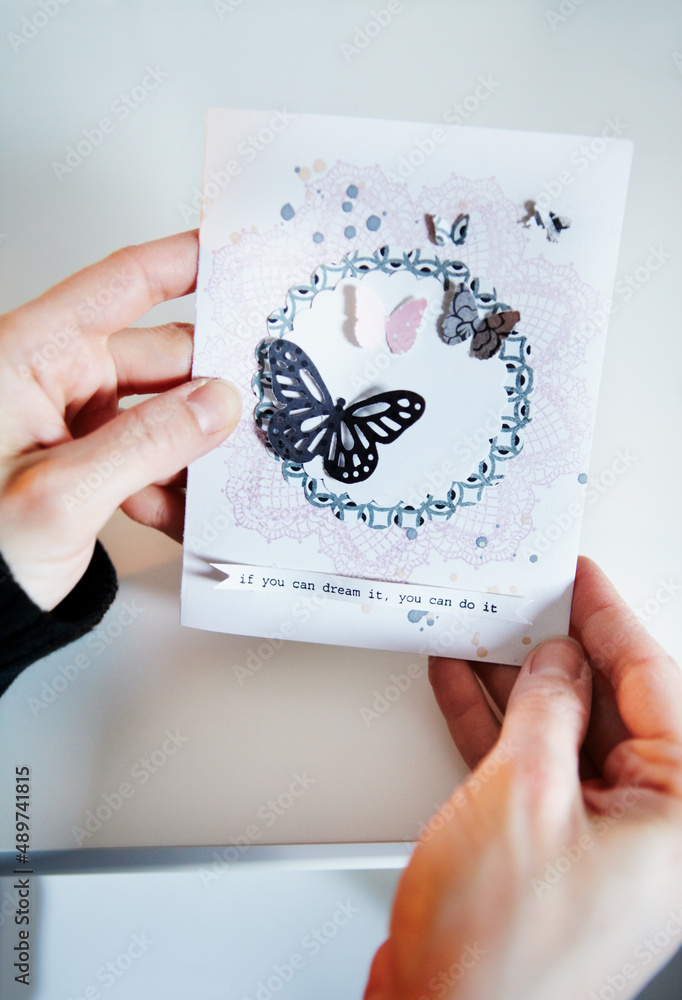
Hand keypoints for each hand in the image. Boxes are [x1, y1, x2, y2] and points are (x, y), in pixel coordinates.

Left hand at [0, 231, 240, 610]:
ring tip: (223, 477)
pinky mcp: (81, 463)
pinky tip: (185, 511)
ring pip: (159, 414)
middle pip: (157, 357)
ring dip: (192, 447)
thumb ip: (146, 445)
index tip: (234, 253)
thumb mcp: (60, 496)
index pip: (118, 286)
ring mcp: (68, 423)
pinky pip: (143, 456)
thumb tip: (216, 404)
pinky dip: (168, 483)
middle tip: (261, 403)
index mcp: (27, 357)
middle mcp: (50, 380)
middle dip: (209, 385)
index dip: (180, 262)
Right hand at [364, 557, 681, 999]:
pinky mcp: (548, 846)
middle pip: (610, 704)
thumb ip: (546, 712)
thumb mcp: (524, 795)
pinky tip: (462, 683)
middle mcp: (651, 826)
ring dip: (518, 681)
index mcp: (679, 814)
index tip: (582, 577)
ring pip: (563, 729)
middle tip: (528, 597)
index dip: (611, 619)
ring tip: (485, 628)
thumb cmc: (503, 955)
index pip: (655, 683)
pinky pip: (529, 763)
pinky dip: (494, 722)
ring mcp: (598, 837)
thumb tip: (557, 662)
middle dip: (561, 648)